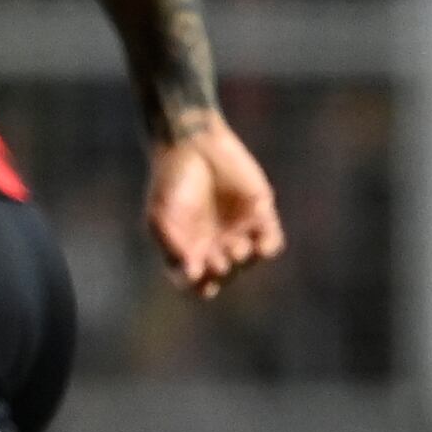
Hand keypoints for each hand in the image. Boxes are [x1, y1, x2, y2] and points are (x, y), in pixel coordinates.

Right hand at [145, 117, 283, 299]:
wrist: (193, 144)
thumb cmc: (170, 181)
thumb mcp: (160, 216)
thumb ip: (172, 246)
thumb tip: (191, 275)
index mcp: (187, 249)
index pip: (196, 283)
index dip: (199, 286)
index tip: (197, 274)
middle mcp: (213, 244)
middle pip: (224, 276)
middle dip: (222, 271)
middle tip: (216, 257)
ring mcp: (237, 231)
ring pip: (248, 263)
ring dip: (244, 261)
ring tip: (235, 246)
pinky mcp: (260, 216)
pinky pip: (271, 244)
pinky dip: (267, 248)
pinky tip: (259, 243)